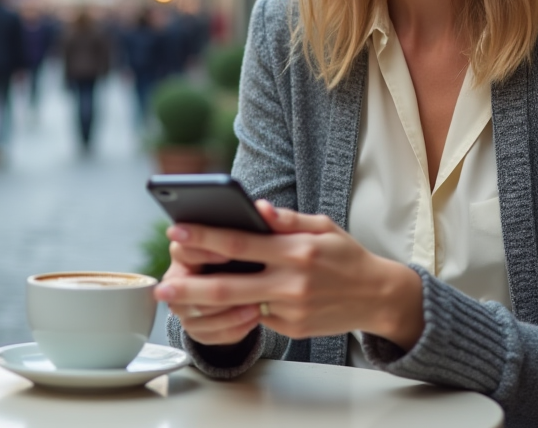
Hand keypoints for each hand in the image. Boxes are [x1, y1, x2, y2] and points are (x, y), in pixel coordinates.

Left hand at [155, 201, 423, 348]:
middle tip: (161, 286)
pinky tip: (227, 301)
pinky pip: (258, 317)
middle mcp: (292, 282)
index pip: (240, 242)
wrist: (377, 296)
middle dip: (189, 287)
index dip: (205, 237)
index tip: (176, 232)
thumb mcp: (323, 226)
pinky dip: (241, 308)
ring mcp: (290, 310)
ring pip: (238, 308)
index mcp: (297, 250)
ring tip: (178, 297)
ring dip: (204, 305)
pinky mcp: (292, 329)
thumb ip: (287, 219)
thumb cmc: (346, 256)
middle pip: (228, 286)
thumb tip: (255, 207)